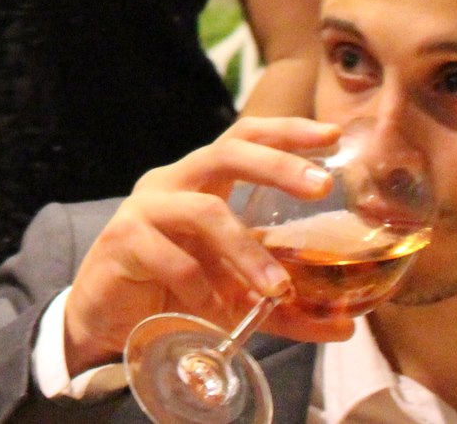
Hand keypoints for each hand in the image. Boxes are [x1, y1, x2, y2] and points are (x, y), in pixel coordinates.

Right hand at [62, 115, 344, 375]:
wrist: (110, 321)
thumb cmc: (174, 292)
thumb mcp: (237, 294)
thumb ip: (285, 304)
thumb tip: (347, 324)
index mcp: (200, 185)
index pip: (242, 139)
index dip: (285, 132)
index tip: (332, 134)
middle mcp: (172, 185)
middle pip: (225, 154)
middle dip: (276, 165)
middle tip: (321, 185)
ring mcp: (144, 209)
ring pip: (205, 212)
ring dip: (247, 252)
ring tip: (276, 289)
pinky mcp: (122, 241)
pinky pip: (173, 259)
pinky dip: (201, 288)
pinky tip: (211, 312)